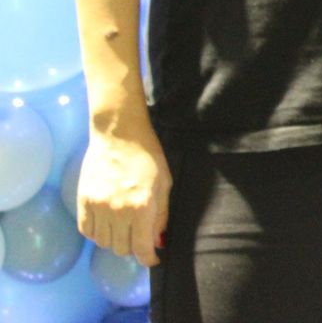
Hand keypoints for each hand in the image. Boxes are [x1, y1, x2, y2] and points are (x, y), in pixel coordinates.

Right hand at [76, 126, 170, 267]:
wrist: (118, 135)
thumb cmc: (148, 156)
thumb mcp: (164, 184)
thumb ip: (161, 215)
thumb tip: (158, 242)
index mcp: (142, 206)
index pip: (142, 247)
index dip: (148, 259)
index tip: (152, 260)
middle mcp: (118, 210)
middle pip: (121, 248)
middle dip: (133, 247)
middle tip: (139, 236)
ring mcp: (97, 206)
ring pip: (103, 243)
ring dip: (115, 240)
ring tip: (123, 226)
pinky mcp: (83, 201)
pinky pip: (86, 231)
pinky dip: (96, 233)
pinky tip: (106, 223)